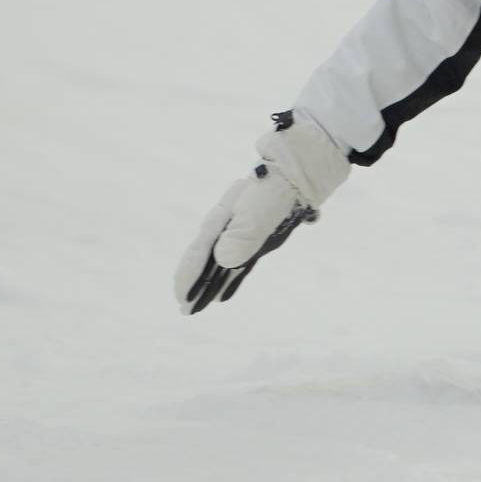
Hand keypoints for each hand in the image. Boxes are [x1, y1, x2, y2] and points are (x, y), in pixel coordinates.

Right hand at [175, 111, 349, 314]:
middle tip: (185, 308)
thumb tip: (222, 260)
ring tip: (198, 305)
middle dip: (194, 283)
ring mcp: (241, 230)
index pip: (200, 252)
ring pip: (218, 262)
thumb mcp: (258, 211)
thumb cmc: (276, 190)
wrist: (298, 173)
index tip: (182, 298)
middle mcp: (227, 226)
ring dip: (209, 283)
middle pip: (204, 259)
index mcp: (222, 219)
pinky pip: (237, 262)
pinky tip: (224, 292)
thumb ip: (241, 235)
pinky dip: (228, 277)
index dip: (190, 276)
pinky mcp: (256, 235)